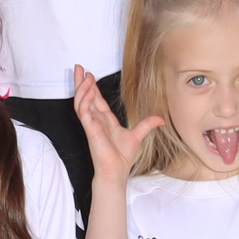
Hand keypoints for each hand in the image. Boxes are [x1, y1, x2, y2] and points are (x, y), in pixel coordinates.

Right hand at [71, 64, 161, 178]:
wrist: (116, 170)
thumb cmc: (122, 157)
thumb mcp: (138, 136)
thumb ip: (147, 125)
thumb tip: (160, 119)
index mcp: (105, 120)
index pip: (96, 99)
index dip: (92, 87)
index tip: (90, 75)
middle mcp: (96, 120)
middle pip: (85, 96)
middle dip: (81, 82)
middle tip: (78, 67)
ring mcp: (91, 124)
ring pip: (81, 101)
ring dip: (81, 88)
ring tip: (82, 75)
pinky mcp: (90, 129)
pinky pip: (83, 111)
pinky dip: (85, 100)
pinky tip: (88, 91)